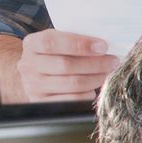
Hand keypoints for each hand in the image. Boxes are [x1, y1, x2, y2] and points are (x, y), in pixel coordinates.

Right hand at [3, 29, 118, 103]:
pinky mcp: (43, 102)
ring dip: (96, 78)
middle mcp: (28, 65)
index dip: (79, 44)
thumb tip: (104, 45)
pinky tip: (94, 87)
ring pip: (72, 83)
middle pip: (65, 64)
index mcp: (32, 44)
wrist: (34, 77)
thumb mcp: (58, 42)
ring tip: (107, 72)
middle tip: (112, 61)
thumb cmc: (54, 56)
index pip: (52, 42)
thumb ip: (76, 40)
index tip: (102, 46)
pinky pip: (72, 99)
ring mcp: (33, 86)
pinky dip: (88, 93)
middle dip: (95, 63)